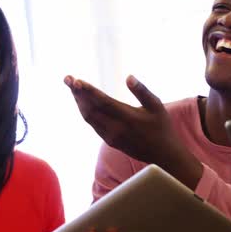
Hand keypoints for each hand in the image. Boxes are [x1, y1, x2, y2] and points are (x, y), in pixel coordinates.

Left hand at [64, 75, 201, 188]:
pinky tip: (82, 101)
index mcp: (128, 118)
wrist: (163, 155)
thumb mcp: (157, 106)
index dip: (88, 91)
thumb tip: (128, 77)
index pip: (103, 102)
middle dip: (77, 93)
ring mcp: (111, 136)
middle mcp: (116, 129)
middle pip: (90, 109)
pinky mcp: (109, 141)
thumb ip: (142, 91)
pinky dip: (85, 111)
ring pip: (89, 117)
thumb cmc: (162, 127)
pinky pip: (92, 124)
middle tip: (67, 78)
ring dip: (79, 101)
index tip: (76, 80)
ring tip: (72, 87)